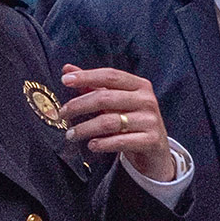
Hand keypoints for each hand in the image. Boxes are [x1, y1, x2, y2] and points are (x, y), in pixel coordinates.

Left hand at [57, 64, 176, 181]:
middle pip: (106, 98)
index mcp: (139, 85)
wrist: (156, 151)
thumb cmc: (132, 122)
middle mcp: (147, 100)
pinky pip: (121, 141)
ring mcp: (150, 121)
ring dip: (85, 128)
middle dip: (79, 105)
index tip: (65, 80)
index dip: (87, 76)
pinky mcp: (151, 141)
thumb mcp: (115, 103)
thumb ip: (93, 86)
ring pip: (110, 122)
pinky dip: (102, 144)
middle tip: (62, 114)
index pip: (110, 75)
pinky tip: (91, 145)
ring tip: (71, 135)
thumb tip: (67, 70)